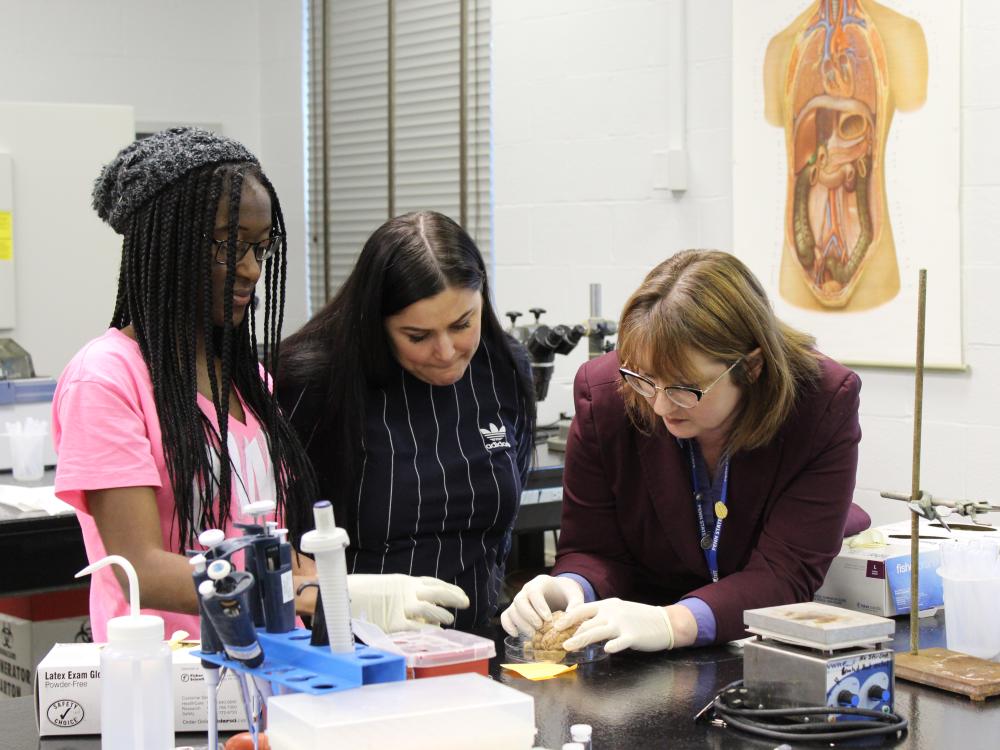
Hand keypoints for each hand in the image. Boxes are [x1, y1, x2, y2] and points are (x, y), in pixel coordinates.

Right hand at [347, 574, 468, 631]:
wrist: (338, 599)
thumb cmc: (357, 595)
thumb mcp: (383, 591)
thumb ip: (400, 597)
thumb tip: (419, 610)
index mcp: (403, 582)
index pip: (432, 582)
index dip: (449, 588)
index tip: (461, 594)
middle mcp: (405, 592)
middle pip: (436, 591)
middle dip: (452, 596)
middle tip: (465, 602)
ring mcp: (400, 607)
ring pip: (428, 608)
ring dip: (442, 613)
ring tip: (450, 619)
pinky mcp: (393, 623)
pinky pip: (416, 627)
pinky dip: (428, 630)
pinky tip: (437, 632)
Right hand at [500, 574, 584, 636]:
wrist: (559, 592)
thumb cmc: (566, 593)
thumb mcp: (575, 595)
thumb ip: (575, 604)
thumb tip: (569, 619)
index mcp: (540, 582)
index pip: (534, 592)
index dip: (539, 606)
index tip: (548, 619)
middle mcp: (526, 590)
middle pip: (520, 600)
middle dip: (529, 616)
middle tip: (540, 628)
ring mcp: (519, 600)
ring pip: (512, 610)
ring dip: (521, 624)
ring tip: (534, 635)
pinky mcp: (515, 610)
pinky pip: (505, 616)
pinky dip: (508, 626)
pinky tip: (516, 634)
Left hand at [558, 598, 674, 653]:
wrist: (664, 621)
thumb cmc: (638, 618)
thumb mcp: (618, 611)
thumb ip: (601, 616)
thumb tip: (581, 625)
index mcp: (607, 605)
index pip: (582, 609)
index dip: (567, 617)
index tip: (555, 626)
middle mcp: (612, 612)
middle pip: (586, 622)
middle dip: (570, 633)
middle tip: (557, 642)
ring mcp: (622, 624)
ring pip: (597, 631)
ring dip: (580, 639)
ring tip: (568, 647)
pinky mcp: (633, 635)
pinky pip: (619, 641)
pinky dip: (612, 646)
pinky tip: (606, 650)